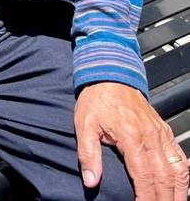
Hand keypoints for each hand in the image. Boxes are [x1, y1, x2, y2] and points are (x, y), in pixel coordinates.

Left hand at [75, 81, 188, 200]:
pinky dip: (184, 175)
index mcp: (131, 137)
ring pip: (178, 169)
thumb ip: (88, 154)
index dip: (146, 197)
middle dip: (164, 199)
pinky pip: (181, 157)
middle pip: (164, 177)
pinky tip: (181, 187)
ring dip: (179, 191)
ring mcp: (162, 135)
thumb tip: (90, 180)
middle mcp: (151, 137)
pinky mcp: (166, 132)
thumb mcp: (84, 125)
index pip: (144, 176)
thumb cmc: (97, 99)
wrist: (110, 75)